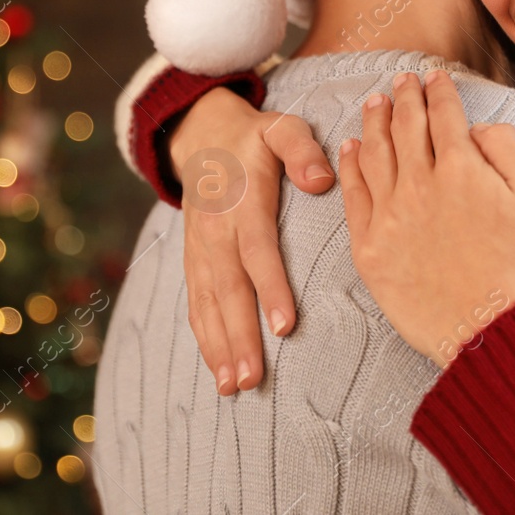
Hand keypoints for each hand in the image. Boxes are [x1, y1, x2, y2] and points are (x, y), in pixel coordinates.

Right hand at [169, 86, 333, 394]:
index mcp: (242, 200)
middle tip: (252, 378)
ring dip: (219, 346)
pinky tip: (217, 369)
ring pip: (207, 303)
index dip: (270, 287)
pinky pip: (196, 303)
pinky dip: (205, 338)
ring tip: (233, 386)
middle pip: (228, 288)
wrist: (201, 134)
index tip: (285, 326)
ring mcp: (200, 248)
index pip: (257, 249)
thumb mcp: (281, 128)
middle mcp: (216, 230)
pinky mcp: (193, 259)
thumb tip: (321, 180)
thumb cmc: (255, 137)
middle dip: (239, 335)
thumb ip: (301, 150)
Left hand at [338, 68, 514, 367]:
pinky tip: (350, 147)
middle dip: (404, 97)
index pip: (444, 114)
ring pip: (374, 153)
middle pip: (405, 126)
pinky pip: (353, 194)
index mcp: (460, 167)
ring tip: (374, 102)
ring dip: (373, 121)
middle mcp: (419, 183)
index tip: (434, 77)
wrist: (491, 329)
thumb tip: (475, 130)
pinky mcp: (369, 247)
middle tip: (401, 81)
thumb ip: (506, 149)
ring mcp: (389, 215)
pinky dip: (350, 164)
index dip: (439, 90)